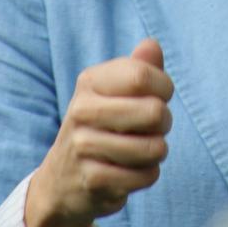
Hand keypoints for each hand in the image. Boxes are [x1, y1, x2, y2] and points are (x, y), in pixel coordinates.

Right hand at [25, 39, 173, 226]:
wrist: (62, 179)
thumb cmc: (102, 124)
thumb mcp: (115, 91)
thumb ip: (139, 66)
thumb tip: (152, 45)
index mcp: (90, 81)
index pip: (142, 76)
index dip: (164, 87)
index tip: (160, 95)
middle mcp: (82, 110)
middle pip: (154, 111)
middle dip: (165, 122)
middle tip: (155, 126)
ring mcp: (83, 147)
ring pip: (154, 148)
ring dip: (158, 151)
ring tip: (143, 149)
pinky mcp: (92, 181)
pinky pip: (145, 176)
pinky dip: (148, 174)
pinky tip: (132, 171)